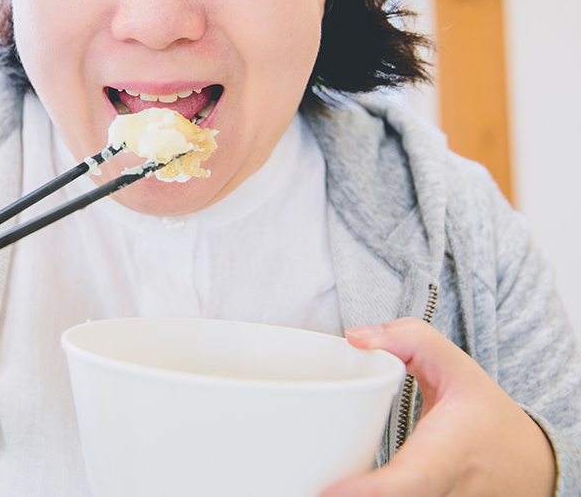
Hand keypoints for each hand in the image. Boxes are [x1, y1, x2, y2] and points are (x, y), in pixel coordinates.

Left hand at [319, 317, 555, 496]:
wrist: (527, 467)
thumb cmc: (484, 415)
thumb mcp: (457, 364)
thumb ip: (408, 339)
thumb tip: (355, 337)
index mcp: (445, 456)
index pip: (410, 481)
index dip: (369, 492)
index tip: (328, 491)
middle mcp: (437, 494)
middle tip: (292, 485)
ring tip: (296, 486)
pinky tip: (322, 490)